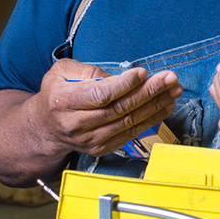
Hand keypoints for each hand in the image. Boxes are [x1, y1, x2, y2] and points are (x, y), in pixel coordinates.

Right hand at [35, 59, 182, 158]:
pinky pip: (130, 133)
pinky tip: (164, 106)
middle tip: (170, 79)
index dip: (124, 84)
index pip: (99, 94)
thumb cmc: (56, 93)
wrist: (45, 127)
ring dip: (155, 106)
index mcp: (63, 101)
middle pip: (119, 108)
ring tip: (174, 90)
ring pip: (128, 122)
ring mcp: (89, 139)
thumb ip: (87, 70)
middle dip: (149, 92)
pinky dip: (150, 120)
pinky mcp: (101, 148)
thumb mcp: (61, 72)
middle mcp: (75, 124)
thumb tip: (118, 77)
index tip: (143, 73)